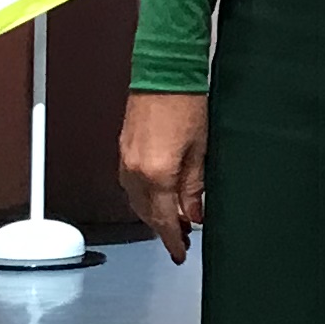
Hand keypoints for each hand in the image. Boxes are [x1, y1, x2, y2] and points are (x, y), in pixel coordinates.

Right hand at [118, 91, 209, 261]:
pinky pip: (130, 184)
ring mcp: (126, 159)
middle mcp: (135, 170)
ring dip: (152, 214)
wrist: (165, 70)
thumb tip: (194, 214)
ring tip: (173, 220)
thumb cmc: (187, 102)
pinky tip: (158, 196)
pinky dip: (144, 196)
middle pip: (146, 213)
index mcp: (156, 174)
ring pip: (136, 200)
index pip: (163, 219)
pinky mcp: (124, 148)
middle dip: (163, 229)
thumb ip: (195, 187)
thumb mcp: (201, 150)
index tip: (180, 254)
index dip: (172, 240)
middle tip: (181, 239)